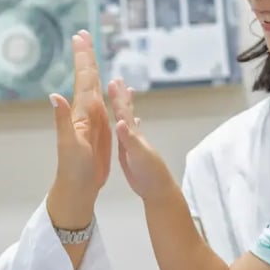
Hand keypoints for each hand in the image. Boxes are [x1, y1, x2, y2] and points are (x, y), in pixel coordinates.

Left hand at [49, 30, 111, 201]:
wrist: (78, 187)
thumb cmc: (73, 169)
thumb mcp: (69, 144)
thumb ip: (63, 120)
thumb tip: (54, 96)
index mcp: (82, 112)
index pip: (83, 78)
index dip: (83, 57)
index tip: (80, 36)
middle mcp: (87, 112)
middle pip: (88, 78)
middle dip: (86, 56)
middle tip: (82, 35)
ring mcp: (93, 120)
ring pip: (95, 88)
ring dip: (93, 70)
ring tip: (92, 53)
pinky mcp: (101, 130)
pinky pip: (106, 104)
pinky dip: (109, 91)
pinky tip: (113, 87)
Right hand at [109, 78, 175, 202]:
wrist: (157, 189)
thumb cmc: (149, 173)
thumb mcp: (138, 155)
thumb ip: (128, 139)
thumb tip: (119, 122)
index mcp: (133, 134)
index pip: (123, 112)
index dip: (118, 97)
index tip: (112, 81)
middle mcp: (133, 135)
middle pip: (126, 112)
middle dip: (121, 96)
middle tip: (117, 80)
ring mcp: (132, 143)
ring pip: (127, 120)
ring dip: (124, 107)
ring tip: (123, 94)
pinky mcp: (130, 153)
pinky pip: (127, 135)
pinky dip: (126, 126)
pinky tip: (126, 123)